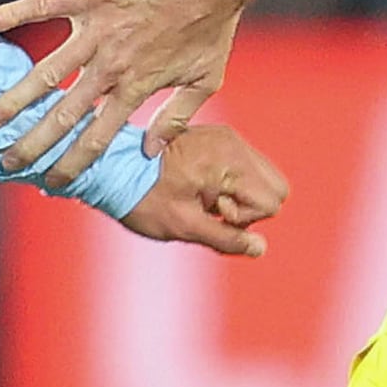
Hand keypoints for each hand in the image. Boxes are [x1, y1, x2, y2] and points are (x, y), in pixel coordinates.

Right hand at [0, 0, 276, 183]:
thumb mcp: (206, 80)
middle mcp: (110, 65)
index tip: (50, 181)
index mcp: (135, 88)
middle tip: (5, 162)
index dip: (71, 163)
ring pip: (45, 71)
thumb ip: (176, 118)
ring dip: (14, 98)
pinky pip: (42, 6)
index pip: (97, 138)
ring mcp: (95, 30)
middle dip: (32, 143)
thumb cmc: (212, 24)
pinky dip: (11, 14)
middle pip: (63, 114)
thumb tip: (149, 150)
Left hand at [120, 118, 288, 257]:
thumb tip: (260, 248)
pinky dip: (231, 185)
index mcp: (228, 159)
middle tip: (210, 209)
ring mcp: (226, 137)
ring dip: (240, 197)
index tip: (211, 212)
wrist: (110, 168)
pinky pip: (245, 169)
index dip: (244, 218)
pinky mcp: (218, 139)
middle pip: (276, 187)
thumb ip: (227, 238)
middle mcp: (233, 142)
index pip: (271, 201)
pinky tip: (201, 188)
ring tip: (203, 198)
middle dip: (249, 207)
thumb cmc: (143, 198)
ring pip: (263, 179)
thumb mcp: (185, 226)